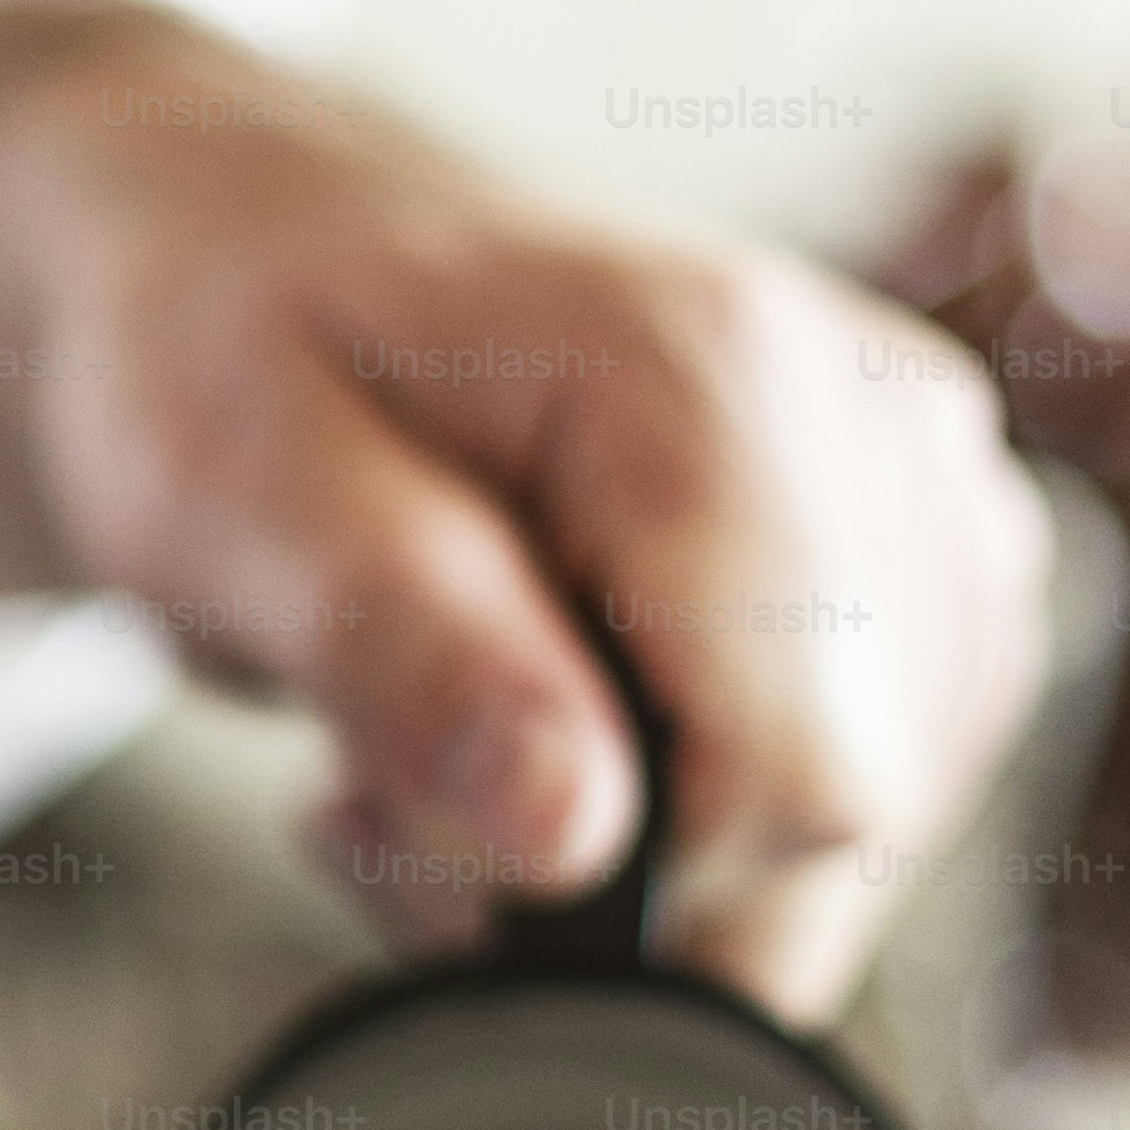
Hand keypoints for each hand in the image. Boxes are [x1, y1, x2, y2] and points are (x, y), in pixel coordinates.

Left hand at [0, 0, 1050, 1022]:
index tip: (393, 815)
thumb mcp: (229, 498)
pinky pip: (869, 778)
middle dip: (609, 886)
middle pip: (848, 823)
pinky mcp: (918, 543)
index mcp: (710, 377)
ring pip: (867, 828)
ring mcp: (918, 479)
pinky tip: (550, 732)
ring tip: (444, 734)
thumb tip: (573, 831)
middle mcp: (866, 412)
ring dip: (644, 859)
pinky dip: (701, 816)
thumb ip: (404, 655)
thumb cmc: (211, 350)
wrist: (242, 243)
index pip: (803, 781)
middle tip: (380, 784)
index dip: (610, 885)